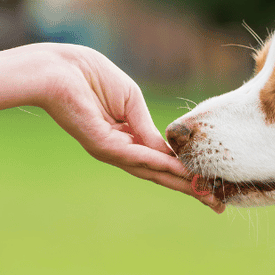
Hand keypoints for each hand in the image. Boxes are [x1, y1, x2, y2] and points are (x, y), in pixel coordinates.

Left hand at [0, 43, 224, 212]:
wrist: (58, 69)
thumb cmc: (90, 76)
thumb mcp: (131, 101)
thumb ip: (147, 127)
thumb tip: (169, 151)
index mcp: (125, 137)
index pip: (159, 160)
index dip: (185, 172)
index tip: (210, 184)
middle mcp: (118, 149)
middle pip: (158, 174)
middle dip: (188, 188)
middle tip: (216, 205)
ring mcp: (109, 149)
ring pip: (150, 171)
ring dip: (179, 181)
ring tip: (205, 192)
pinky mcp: (101, 144)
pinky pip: (136, 156)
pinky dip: (159, 164)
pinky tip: (179, 170)